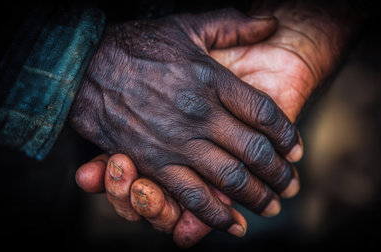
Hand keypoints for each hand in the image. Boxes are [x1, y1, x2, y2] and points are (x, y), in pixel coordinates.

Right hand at [69, 8, 301, 232]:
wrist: (85, 66)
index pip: (265, 114)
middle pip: (255, 151)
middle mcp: (200, 114)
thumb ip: (233, 25)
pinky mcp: (153, 163)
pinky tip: (234, 225)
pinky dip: (216, 214)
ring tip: (272, 206)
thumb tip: (271, 23)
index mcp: (212, 80)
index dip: (287, 135)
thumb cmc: (138, 46)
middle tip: (290, 186)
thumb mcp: (187, 26)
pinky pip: (192, 196)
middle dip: (278, 173)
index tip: (295, 150)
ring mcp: (177, 141)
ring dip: (257, 197)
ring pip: (230, 178)